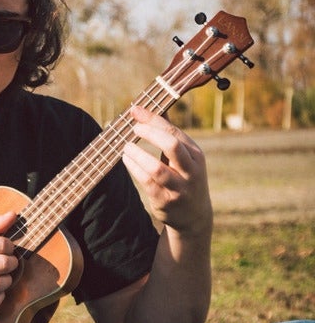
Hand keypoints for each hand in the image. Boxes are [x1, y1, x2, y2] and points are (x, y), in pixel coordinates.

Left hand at [122, 105, 211, 235]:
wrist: (194, 215)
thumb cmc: (184, 177)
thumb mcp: (184, 156)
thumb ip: (170, 133)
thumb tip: (154, 107)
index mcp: (195, 155)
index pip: (174, 132)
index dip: (153, 119)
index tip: (135, 110)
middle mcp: (190, 170)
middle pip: (171, 145)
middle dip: (149, 133)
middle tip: (133, 128)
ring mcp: (179, 188)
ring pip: (156, 168)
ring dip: (137, 154)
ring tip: (126, 147)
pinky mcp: (165, 201)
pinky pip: (146, 182)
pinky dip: (134, 168)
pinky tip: (127, 159)